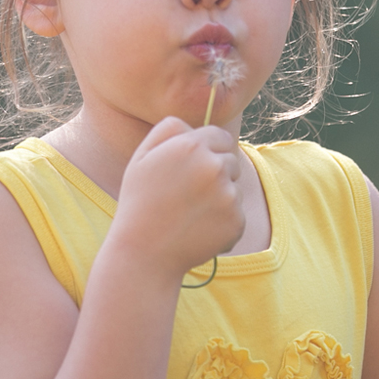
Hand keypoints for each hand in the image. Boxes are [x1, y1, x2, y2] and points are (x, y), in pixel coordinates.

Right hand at [113, 117, 244, 283]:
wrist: (143, 253)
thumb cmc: (141, 202)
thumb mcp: (143, 156)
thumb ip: (169, 129)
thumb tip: (193, 125)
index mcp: (192, 145)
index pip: (220, 136)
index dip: (208, 151)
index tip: (193, 169)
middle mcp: (215, 166)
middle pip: (231, 160)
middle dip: (216, 173)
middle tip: (188, 194)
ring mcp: (228, 194)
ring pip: (235, 188)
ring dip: (220, 198)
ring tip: (190, 213)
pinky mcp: (237, 221)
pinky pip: (237, 214)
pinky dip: (222, 223)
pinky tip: (198, 230)